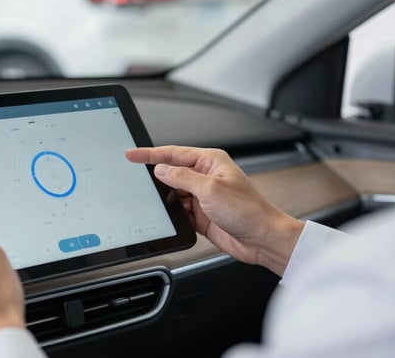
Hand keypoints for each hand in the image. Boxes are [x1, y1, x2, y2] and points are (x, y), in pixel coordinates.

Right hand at [126, 146, 302, 275]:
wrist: (262, 239)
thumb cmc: (248, 211)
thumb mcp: (210, 189)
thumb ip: (183, 178)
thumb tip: (161, 170)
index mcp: (210, 161)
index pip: (173, 153)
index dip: (149, 154)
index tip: (131, 154)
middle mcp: (205, 176)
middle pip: (171, 172)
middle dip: (155, 176)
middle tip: (133, 177)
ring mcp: (202, 196)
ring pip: (173, 192)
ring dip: (164, 197)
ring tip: (149, 200)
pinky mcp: (201, 214)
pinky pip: (178, 210)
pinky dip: (170, 212)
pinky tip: (165, 214)